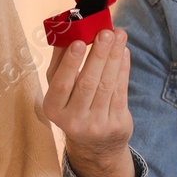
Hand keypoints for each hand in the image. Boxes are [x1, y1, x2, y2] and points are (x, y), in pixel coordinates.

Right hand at [42, 29, 134, 176]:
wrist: (94, 145)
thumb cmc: (73, 106)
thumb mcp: (58, 90)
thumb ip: (60, 62)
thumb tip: (66, 31)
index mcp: (53, 109)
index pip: (61, 85)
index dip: (71, 63)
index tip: (79, 42)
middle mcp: (72, 120)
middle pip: (88, 83)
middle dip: (99, 55)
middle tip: (106, 32)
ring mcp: (96, 125)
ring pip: (106, 85)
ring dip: (114, 57)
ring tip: (119, 35)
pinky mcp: (116, 124)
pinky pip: (120, 92)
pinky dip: (123, 69)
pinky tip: (123, 52)